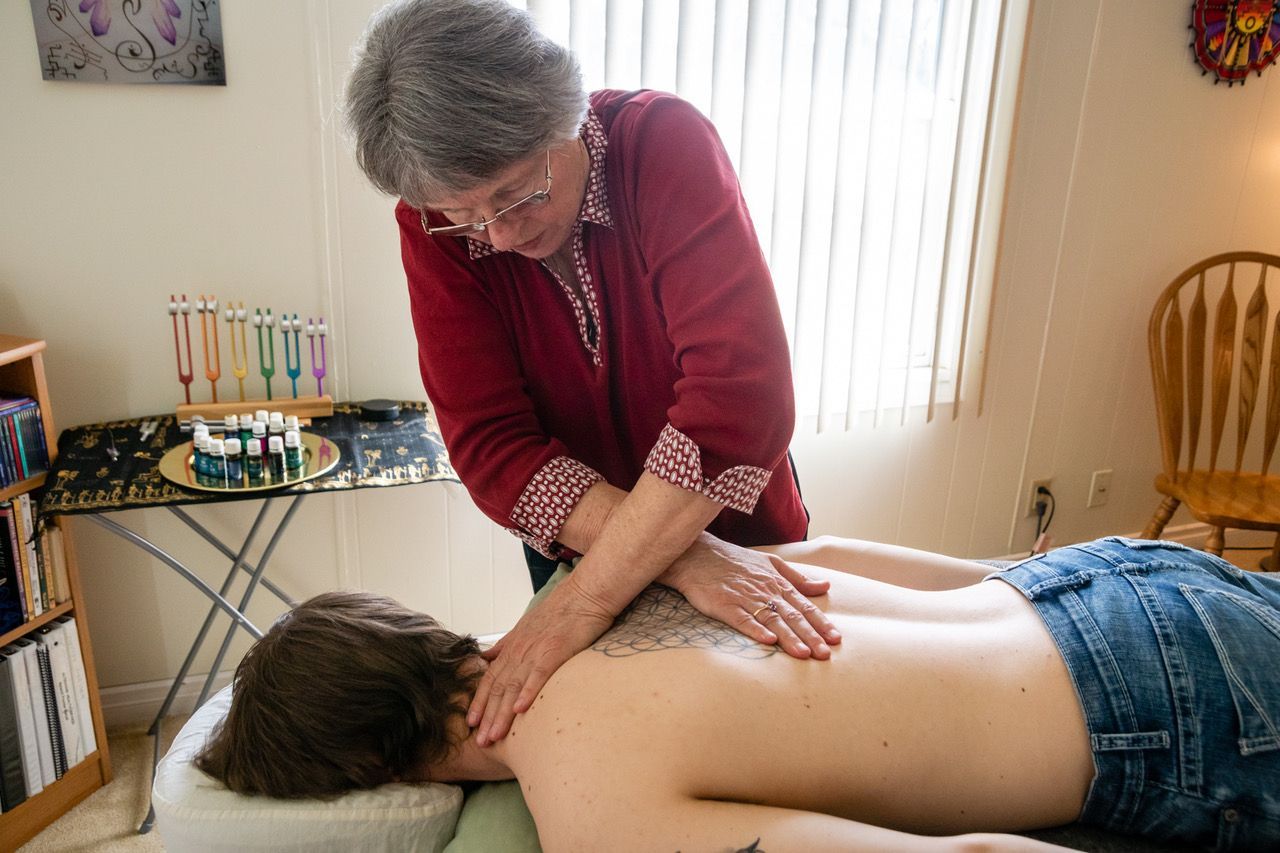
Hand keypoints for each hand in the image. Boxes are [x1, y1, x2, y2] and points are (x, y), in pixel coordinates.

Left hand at [468, 576, 613, 745]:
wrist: (583, 594)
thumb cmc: (559, 611)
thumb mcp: (526, 627)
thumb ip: (506, 645)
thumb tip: (487, 658)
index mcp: (513, 647)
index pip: (490, 679)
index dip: (479, 702)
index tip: (471, 723)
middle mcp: (519, 651)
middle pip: (498, 688)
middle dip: (487, 716)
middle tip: (480, 741)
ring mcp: (535, 651)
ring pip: (513, 686)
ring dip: (502, 713)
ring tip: (494, 735)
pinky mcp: (555, 651)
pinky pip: (538, 675)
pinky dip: (527, 692)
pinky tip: (520, 710)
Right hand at [659, 533, 840, 658]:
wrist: (697, 554)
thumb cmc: (735, 560)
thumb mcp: (770, 563)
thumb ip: (797, 578)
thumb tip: (825, 586)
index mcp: (777, 583)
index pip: (804, 606)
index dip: (820, 623)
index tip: (836, 639)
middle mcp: (765, 591)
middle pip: (791, 616)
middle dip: (810, 636)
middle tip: (825, 654)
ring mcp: (744, 598)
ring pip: (771, 620)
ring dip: (789, 637)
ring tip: (803, 654)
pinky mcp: (724, 605)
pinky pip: (742, 619)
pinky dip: (755, 630)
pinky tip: (767, 641)